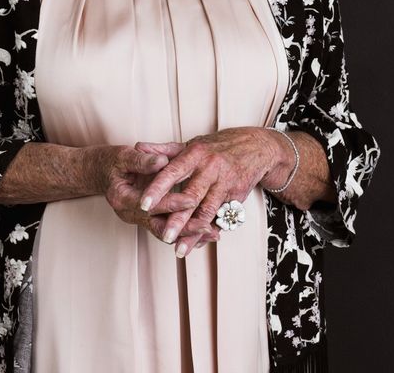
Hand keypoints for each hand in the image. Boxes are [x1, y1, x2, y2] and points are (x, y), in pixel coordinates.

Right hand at [99, 146, 220, 249]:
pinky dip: (184, 230)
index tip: (192, 199)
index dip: (172, 203)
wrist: (99, 172)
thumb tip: (162, 161)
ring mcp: (139, 219)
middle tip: (209, 228)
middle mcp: (131, 214)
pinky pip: (166, 227)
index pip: (151, 205)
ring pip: (165, 231)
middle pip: (160, 226)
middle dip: (186, 229)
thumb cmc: (111, 162)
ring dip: (188, 234)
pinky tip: (204, 229)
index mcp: (123, 199)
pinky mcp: (147, 218)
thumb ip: (142, 160)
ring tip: (213, 233)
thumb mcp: (123, 156)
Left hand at [135, 127, 289, 250]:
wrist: (256, 147)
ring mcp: (225, 183)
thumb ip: (163, 151)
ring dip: (193, 232)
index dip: (158, 188)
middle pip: (191, 196)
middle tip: (163, 235)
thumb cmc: (217, 147)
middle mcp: (211, 168)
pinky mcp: (237, 196)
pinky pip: (221, 218)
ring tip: (178, 249)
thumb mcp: (191, 144)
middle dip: (177, 218)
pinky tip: (197, 244)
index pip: (173, 172)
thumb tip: (138, 147)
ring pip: (207, 211)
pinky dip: (208, 232)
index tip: (143, 204)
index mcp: (196, 154)